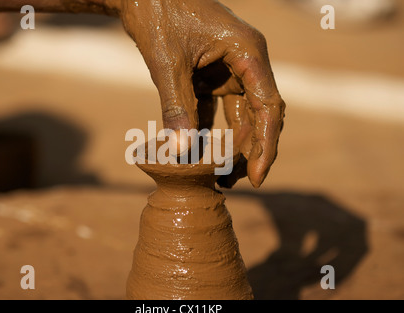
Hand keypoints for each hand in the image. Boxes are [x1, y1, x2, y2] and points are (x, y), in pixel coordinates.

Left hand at [120, 0, 284, 187]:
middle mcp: (245, 61)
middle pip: (259, 114)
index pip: (269, 106)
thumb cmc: (158, 13)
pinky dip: (213, 130)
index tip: (257, 176)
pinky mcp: (211, 74)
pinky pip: (218, 108)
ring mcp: (229, 67)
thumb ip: (176, 108)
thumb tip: (182, 154)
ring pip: (241, 114)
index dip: (266, 144)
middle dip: (250, 149)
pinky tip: (202, 153)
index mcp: (248, 53)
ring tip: (221, 175)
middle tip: (235, 181)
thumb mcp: (167, 64)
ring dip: (232, 144)